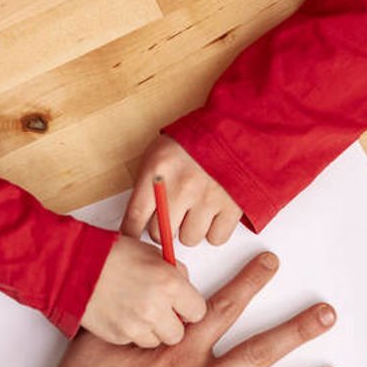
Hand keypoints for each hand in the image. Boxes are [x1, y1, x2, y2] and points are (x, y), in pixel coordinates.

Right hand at [80, 234, 207, 347]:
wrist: (73, 265)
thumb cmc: (109, 254)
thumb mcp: (152, 254)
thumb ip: (174, 273)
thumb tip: (185, 288)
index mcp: (170, 284)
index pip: (198, 312)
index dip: (189, 308)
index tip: (182, 305)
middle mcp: (156, 308)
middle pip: (179, 334)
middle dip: (171, 324)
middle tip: (160, 310)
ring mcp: (136, 325)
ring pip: (156, 341)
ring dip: (151, 330)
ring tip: (137, 310)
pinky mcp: (118, 336)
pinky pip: (134, 341)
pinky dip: (131, 332)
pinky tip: (122, 314)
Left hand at [121, 135, 244, 247]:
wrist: (235, 127)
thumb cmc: (195, 141)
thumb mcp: (159, 153)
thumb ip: (147, 185)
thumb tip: (137, 220)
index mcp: (158, 171)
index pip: (135, 217)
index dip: (132, 231)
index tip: (134, 234)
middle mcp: (182, 187)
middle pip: (160, 233)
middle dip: (163, 226)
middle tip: (171, 214)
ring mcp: (208, 198)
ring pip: (189, 239)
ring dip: (190, 229)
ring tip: (196, 210)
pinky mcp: (232, 207)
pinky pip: (216, 238)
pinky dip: (214, 230)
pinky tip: (213, 214)